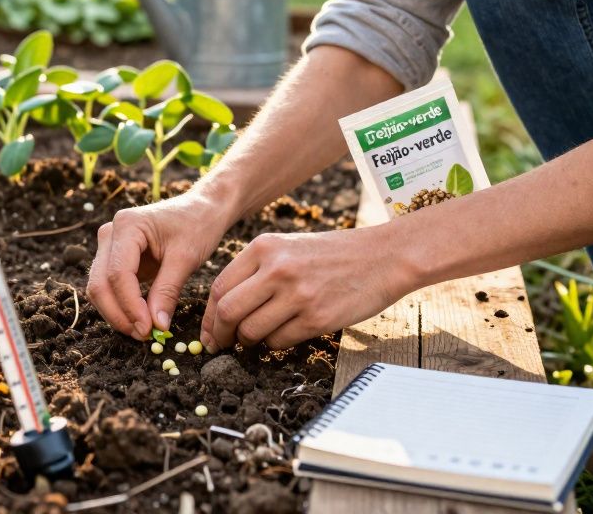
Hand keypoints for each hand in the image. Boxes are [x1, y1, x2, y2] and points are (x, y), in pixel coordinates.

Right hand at [87, 190, 233, 339]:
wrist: (201, 209)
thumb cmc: (197, 226)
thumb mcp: (186, 258)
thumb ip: (167, 292)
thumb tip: (156, 327)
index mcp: (127, 225)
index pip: (118, 274)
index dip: (130, 306)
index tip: (147, 330)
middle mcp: (110, 233)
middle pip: (100, 283)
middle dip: (119, 314)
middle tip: (143, 336)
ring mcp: (110, 245)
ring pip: (99, 288)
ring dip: (117, 314)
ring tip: (143, 331)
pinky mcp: (115, 258)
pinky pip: (109, 287)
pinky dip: (120, 306)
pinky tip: (140, 320)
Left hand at [200, 226, 413, 351]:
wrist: (382, 257)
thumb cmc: (332, 255)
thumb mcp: (288, 248)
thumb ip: (256, 272)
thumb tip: (223, 309)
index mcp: (264, 247)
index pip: (220, 288)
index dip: (209, 316)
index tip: (209, 331)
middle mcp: (276, 269)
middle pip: (228, 312)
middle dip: (221, 334)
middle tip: (223, 344)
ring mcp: (297, 295)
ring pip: (251, 331)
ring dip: (249, 341)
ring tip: (257, 338)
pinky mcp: (317, 318)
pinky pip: (279, 341)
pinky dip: (275, 344)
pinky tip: (284, 335)